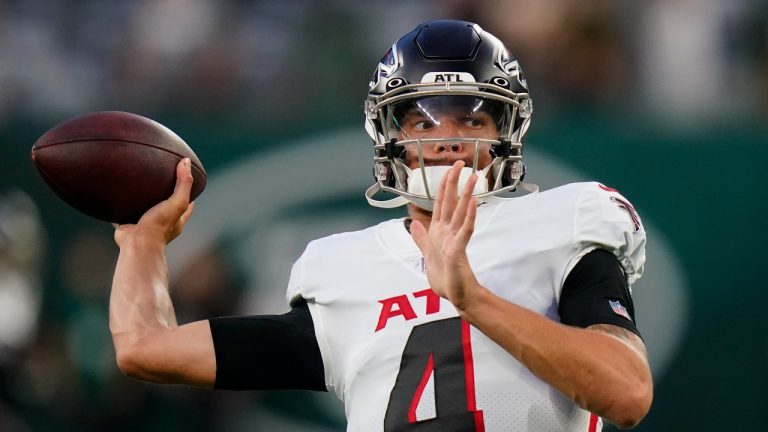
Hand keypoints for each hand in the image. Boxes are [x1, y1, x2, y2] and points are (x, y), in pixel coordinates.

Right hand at [113, 158, 195, 247]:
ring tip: (135, 185)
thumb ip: (183, 183)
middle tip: (159, 180)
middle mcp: (161, 223)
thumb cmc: (159, 225)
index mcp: (176, 220)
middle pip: (165, 207)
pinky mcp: (128, 226)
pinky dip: (120, 207)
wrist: (137, 243)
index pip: (187, 205)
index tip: (185, 179)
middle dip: (163, 196)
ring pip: (143, 210)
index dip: (188, 192)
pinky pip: (122, 214)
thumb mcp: (177, 202)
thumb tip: (186, 161)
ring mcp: (144, 225)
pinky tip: (114, 195)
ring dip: (141, 201)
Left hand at [409, 161, 481, 309]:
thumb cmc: (445, 277)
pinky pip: (465, 230)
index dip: (444, 185)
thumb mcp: (427, 254)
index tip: (449, 169)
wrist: (455, 295)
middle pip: (452, 201)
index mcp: (440, 231)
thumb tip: (414, 224)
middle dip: (455, 181)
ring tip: (473, 178)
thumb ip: (421, 238)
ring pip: (461, 212)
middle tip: (462, 163)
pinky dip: (470, 216)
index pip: (441, 202)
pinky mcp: (459, 249)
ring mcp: (455, 239)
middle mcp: (448, 231)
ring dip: (467, 194)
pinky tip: (473, 203)